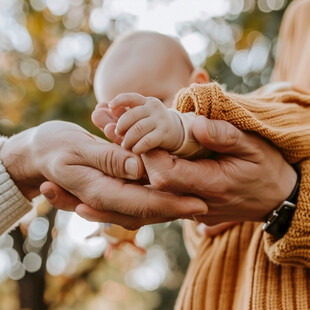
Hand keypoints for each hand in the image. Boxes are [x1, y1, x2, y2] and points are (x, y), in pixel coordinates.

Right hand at [0, 120, 206, 228]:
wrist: (38, 153)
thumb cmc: (54, 146)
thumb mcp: (77, 148)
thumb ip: (108, 159)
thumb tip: (138, 169)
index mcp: (100, 192)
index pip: (143, 204)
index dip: (173, 205)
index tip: (200, 204)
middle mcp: (107, 200)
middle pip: (150, 210)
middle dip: (178, 208)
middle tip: (206, 205)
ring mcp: (110, 196)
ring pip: (146, 205)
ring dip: (170, 204)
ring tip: (195, 199)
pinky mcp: (112, 188)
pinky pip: (137, 196)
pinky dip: (155, 196)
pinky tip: (172, 191)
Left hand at [94, 93, 183, 153]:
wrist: (178, 133)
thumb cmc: (152, 125)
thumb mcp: (139, 117)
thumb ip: (120, 115)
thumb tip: (98, 109)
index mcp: (146, 102)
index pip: (131, 97)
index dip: (119, 101)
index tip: (110, 107)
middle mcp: (153, 108)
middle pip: (132, 115)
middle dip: (121, 125)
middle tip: (117, 134)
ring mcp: (160, 120)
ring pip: (138, 128)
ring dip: (128, 138)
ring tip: (125, 145)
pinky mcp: (164, 134)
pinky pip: (147, 140)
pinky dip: (138, 146)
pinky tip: (135, 150)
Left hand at [141, 116, 297, 224]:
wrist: (275, 199)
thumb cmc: (266, 169)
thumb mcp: (253, 146)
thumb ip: (224, 136)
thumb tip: (196, 124)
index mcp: (212, 184)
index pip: (165, 174)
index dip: (151, 154)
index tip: (153, 134)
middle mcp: (198, 203)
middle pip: (157, 183)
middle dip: (150, 159)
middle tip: (156, 137)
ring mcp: (194, 210)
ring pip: (160, 190)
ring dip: (158, 167)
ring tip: (167, 148)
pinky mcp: (193, 211)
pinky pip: (170, 194)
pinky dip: (167, 176)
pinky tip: (177, 162)